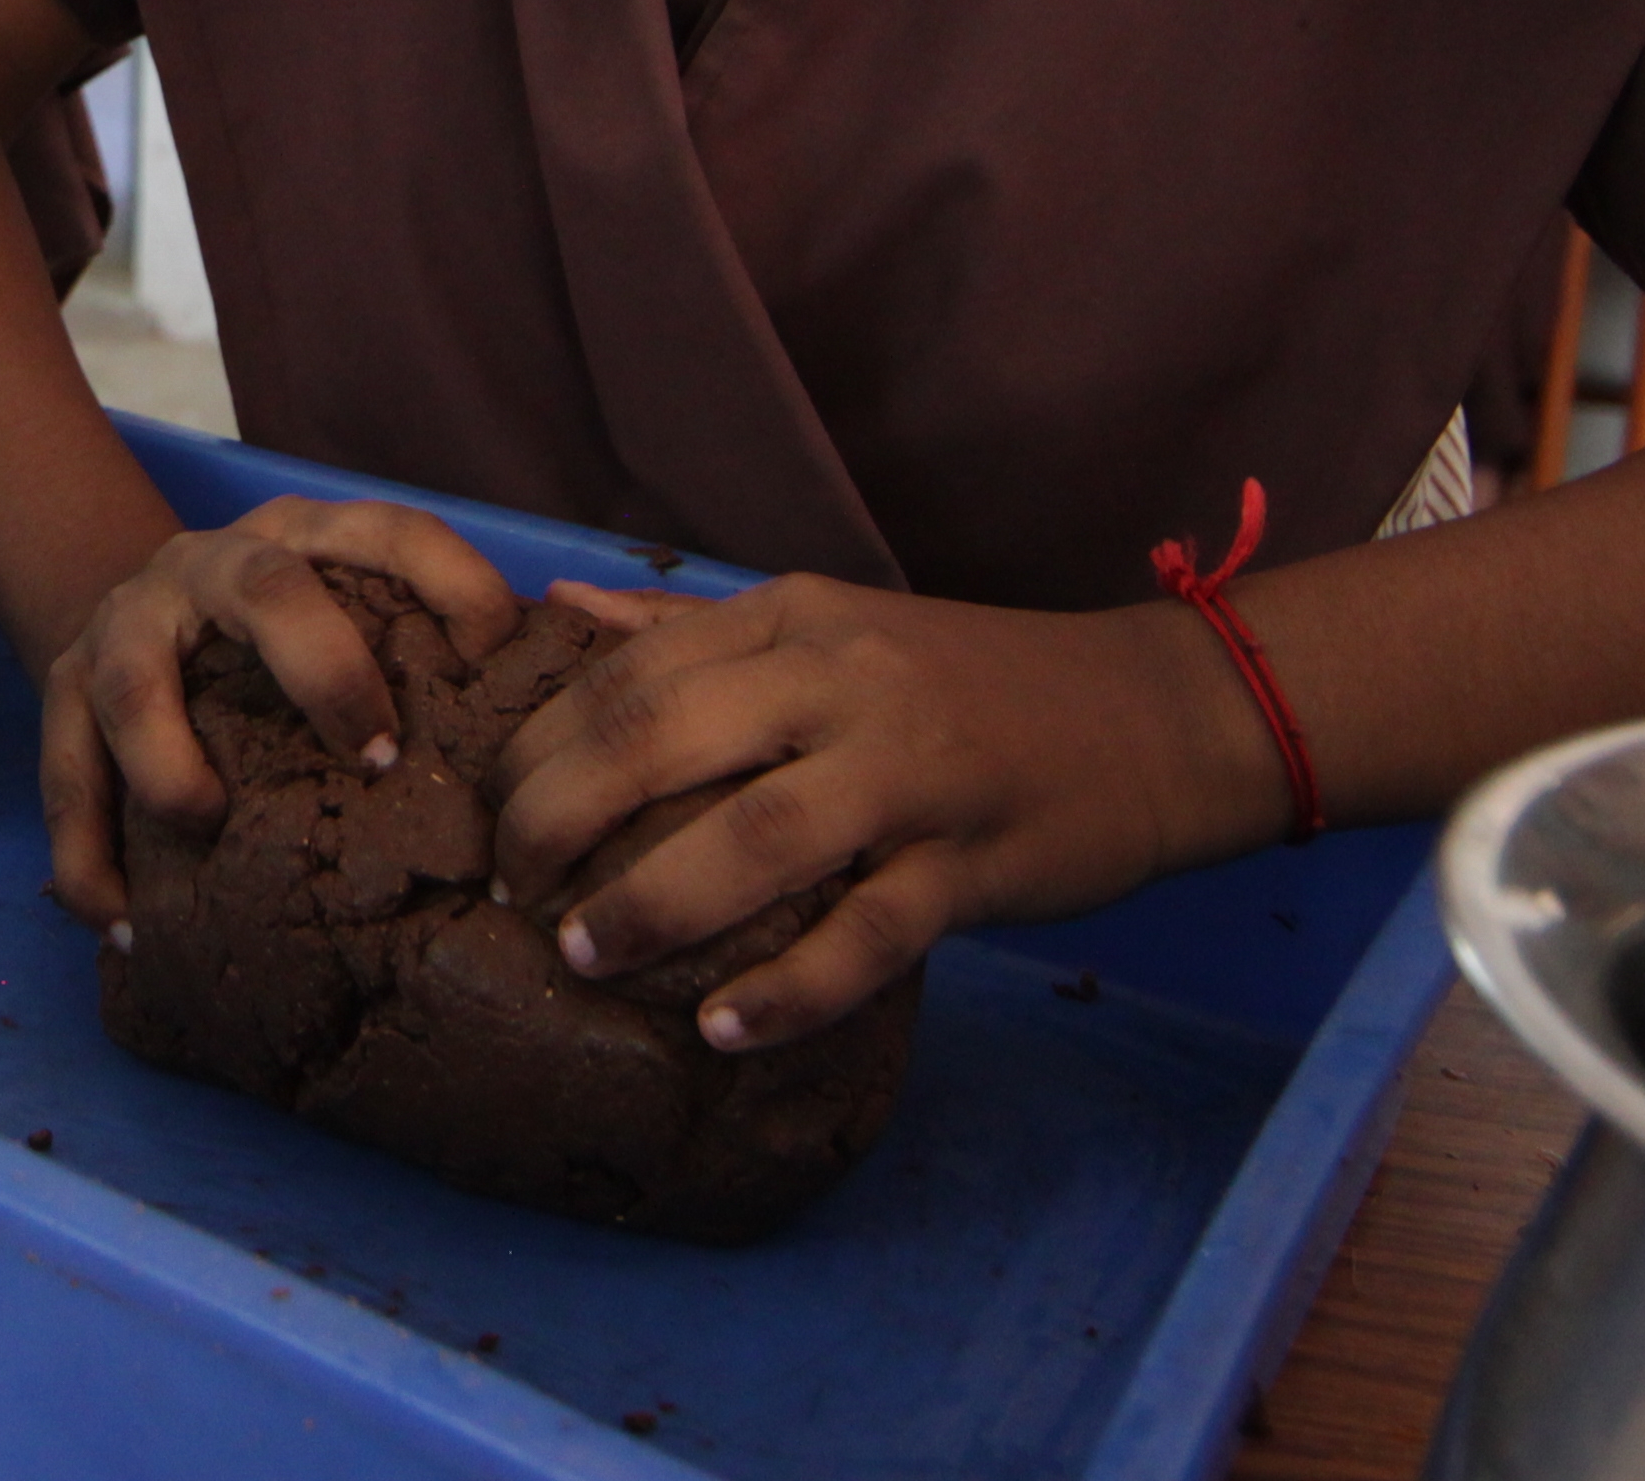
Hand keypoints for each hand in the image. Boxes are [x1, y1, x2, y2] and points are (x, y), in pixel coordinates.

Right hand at [37, 496, 521, 926]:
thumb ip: (436, 645)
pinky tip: (126, 928)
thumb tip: (567, 697)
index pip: (388, 531)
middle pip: (262, 585)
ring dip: (171, 765)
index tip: (494, 655)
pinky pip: (62, 779)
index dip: (449, 582)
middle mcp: (210, 567)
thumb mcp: (351, 610)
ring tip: (208, 828)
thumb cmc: (282, 638)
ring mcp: (126, 626)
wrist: (127, 612)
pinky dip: (89, 860)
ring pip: (131, 683)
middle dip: (322, 667)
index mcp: (304, 540)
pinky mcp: (58, 692)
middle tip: (375, 757)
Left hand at [487, 574, 1280, 1051]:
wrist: (1161, 713)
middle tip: (507, 893)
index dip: (538, 747)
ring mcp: (911, 772)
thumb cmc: (974, 680)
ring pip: (756, 838)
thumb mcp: (834, 626)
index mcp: (796, 620)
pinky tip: (721, 1028)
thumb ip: (697, 631)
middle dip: (559, 819)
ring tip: (583, 956)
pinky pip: (868, 934)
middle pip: (662, 742)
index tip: (483, 813)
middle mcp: (843, 682)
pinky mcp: (974, 861)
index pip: (627, 674)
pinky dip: (789, 986)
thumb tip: (563, 616)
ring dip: (653, 903)